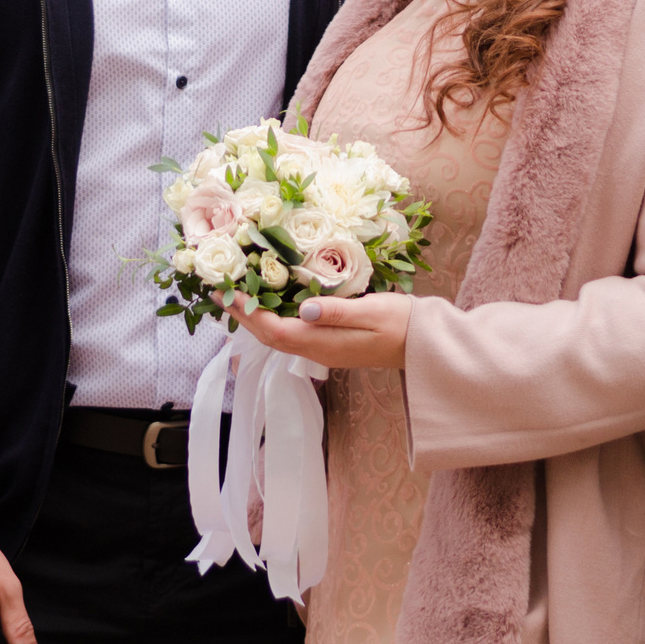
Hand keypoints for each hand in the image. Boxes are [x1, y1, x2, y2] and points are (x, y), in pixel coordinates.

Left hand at [227, 291, 411, 371]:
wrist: (425, 345)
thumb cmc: (402, 324)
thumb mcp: (372, 312)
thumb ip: (336, 312)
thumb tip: (302, 309)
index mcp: (323, 343)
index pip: (274, 330)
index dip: (247, 313)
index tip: (226, 293)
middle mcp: (318, 350)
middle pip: (270, 336)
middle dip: (243, 316)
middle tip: (219, 293)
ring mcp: (325, 349)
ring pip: (280, 336)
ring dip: (256, 319)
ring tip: (238, 298)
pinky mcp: (332, 344)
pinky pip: (293, 334)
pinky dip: (274, 319)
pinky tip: (271, 306)